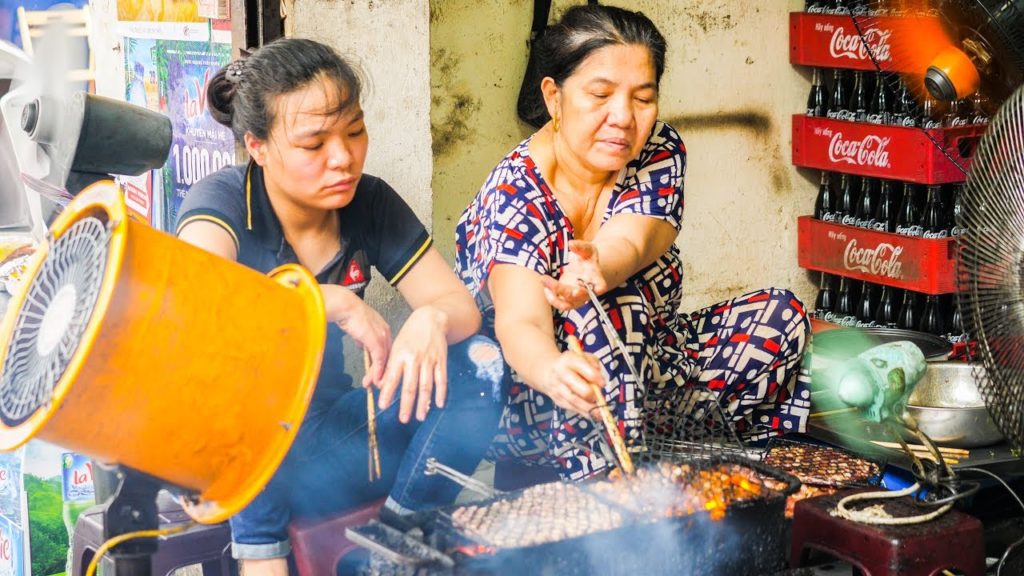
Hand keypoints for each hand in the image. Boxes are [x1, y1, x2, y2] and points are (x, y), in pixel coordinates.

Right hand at [322, 285, 391, 385]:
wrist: (345, 307)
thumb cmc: (348, 313)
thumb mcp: (359, 328)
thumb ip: (363, 337)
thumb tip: (362, 345)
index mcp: (383, 328)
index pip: (386, 349)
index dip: (383, 362)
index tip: (380, 372)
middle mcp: (386, 332)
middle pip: (387, 356)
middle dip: (383, 371)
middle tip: (379, 383)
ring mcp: (382, 336)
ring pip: (383, 360)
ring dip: (378, 374)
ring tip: (374, 385)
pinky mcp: (376, 341)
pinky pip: (379, 360)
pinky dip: (377, 371)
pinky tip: (375, 379)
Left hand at [377, 306, 448, 422]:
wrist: (430, 319)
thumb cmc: (409, 335)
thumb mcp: (395, 347)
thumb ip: (386, 366)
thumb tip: (378, 385)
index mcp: (400, 355)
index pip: (392, 377)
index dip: (387, 392)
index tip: (383, 405)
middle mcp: (414, 359)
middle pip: (410, 385)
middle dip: (406, 404)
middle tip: (403, 419)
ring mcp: (429, 360)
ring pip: (426, 385)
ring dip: (423, 403)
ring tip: (420, 416)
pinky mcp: (441, 360)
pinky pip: (442, 379)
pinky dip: (441, 392)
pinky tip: (438, 404)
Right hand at [536, 348, 602, 417]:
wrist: (549, 371)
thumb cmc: (572, 365)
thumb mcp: (584, 357)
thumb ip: (594, 365)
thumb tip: (600, 382)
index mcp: (569, 360)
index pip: (582, 368)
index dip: (595, 377)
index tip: (603, 383)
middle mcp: (561, 373)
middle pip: (574, 385)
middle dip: (589, 393)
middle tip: (599, 397)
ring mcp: (557, 387)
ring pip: (573, 400)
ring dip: (588, 407)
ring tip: (600, 413)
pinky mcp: (557, 399)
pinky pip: (571, 407)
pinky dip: (583, 412)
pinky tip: (592, 414)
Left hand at [540, 240, 606, 310]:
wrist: (584, 270)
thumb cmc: (588, 259)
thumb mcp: (587, 250)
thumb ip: (581, 247)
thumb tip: (571, 244)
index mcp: (597, 280)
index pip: (601, 287)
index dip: (598, 289)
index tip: (594, 289)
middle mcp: (588, 293)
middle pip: (579, 296)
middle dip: (567, 292)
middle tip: (553, 285)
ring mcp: (577, 299)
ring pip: (567, 305)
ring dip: (555, 297)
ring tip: (544, 281)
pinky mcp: (567, 301)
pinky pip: (559, 304)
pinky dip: (551, 297)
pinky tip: (545, 286)